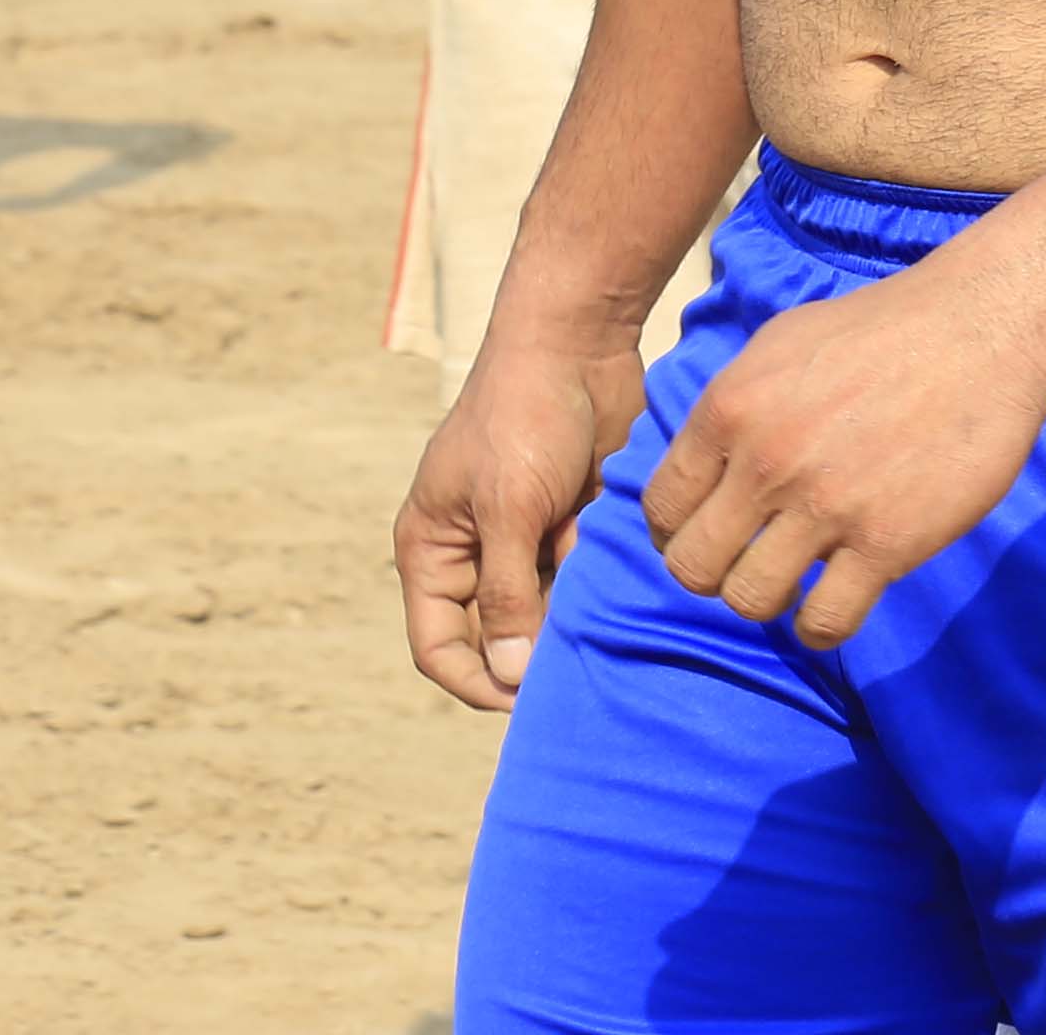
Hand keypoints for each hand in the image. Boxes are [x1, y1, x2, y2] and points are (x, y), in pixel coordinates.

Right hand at [397, 325, 656, 713]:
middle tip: (579, 665)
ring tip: (597, 607)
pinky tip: (613, 576)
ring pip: (543, 617)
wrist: (580, 343)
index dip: (476, 682)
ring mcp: (523, 543)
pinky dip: (595, 588)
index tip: (526, 701)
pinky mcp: (568, 528)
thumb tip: (510, 674)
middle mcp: (473, 554)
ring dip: (570, 619)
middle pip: (495, 639)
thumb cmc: (526, 415)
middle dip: (532, 653)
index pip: (438, 647)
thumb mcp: (510, 506)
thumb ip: (508, 592)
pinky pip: (579, 585)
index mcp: (432, 549)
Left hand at [638, 258, 1045, 654]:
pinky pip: (826, 620)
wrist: (981, 328)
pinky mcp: (887, 541)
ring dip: (767, 601)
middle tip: (745, 564)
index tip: (709, 536)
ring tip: (795, 581)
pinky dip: (820, 626)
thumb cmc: (883, 329)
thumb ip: (735, 407)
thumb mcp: (781, 345)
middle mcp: (766, 461)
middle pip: (692, 568)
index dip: (676, 533)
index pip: (662, 507)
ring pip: (751, 601)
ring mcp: (827, 505)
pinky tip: (834, 602)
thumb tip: (704, 466)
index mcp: (731, 408)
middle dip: (711, 576)